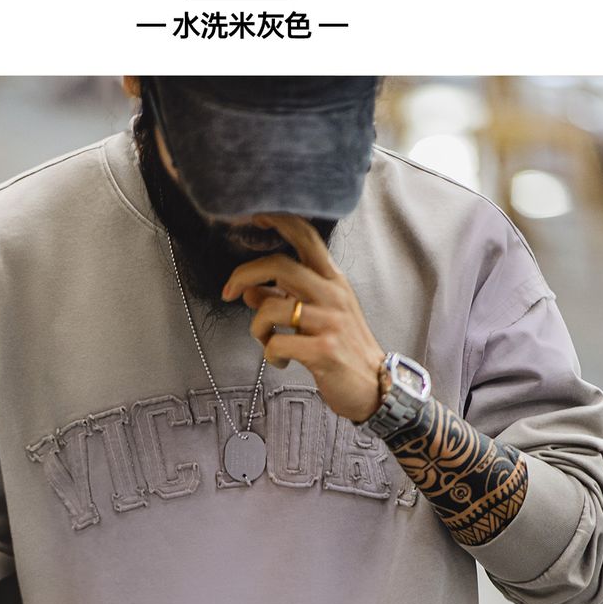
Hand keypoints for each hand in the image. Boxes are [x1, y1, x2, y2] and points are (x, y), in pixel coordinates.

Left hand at [222, 213, 387, 423]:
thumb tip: (249, 290)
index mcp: (332, 281)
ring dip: (257, 329)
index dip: (280, 221)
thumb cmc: (343, 349)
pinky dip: (270, 354)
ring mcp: (329, 321)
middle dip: (244, 274)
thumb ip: (283, 299)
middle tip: (228, 293)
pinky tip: (280, 362)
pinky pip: (278, 344)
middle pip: (280, 265)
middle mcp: (332, 294)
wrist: (374, 387)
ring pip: (271, 309)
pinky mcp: (324, 350)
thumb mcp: (317, 317)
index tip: (255, 216)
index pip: (307, 238)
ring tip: (268, 343)